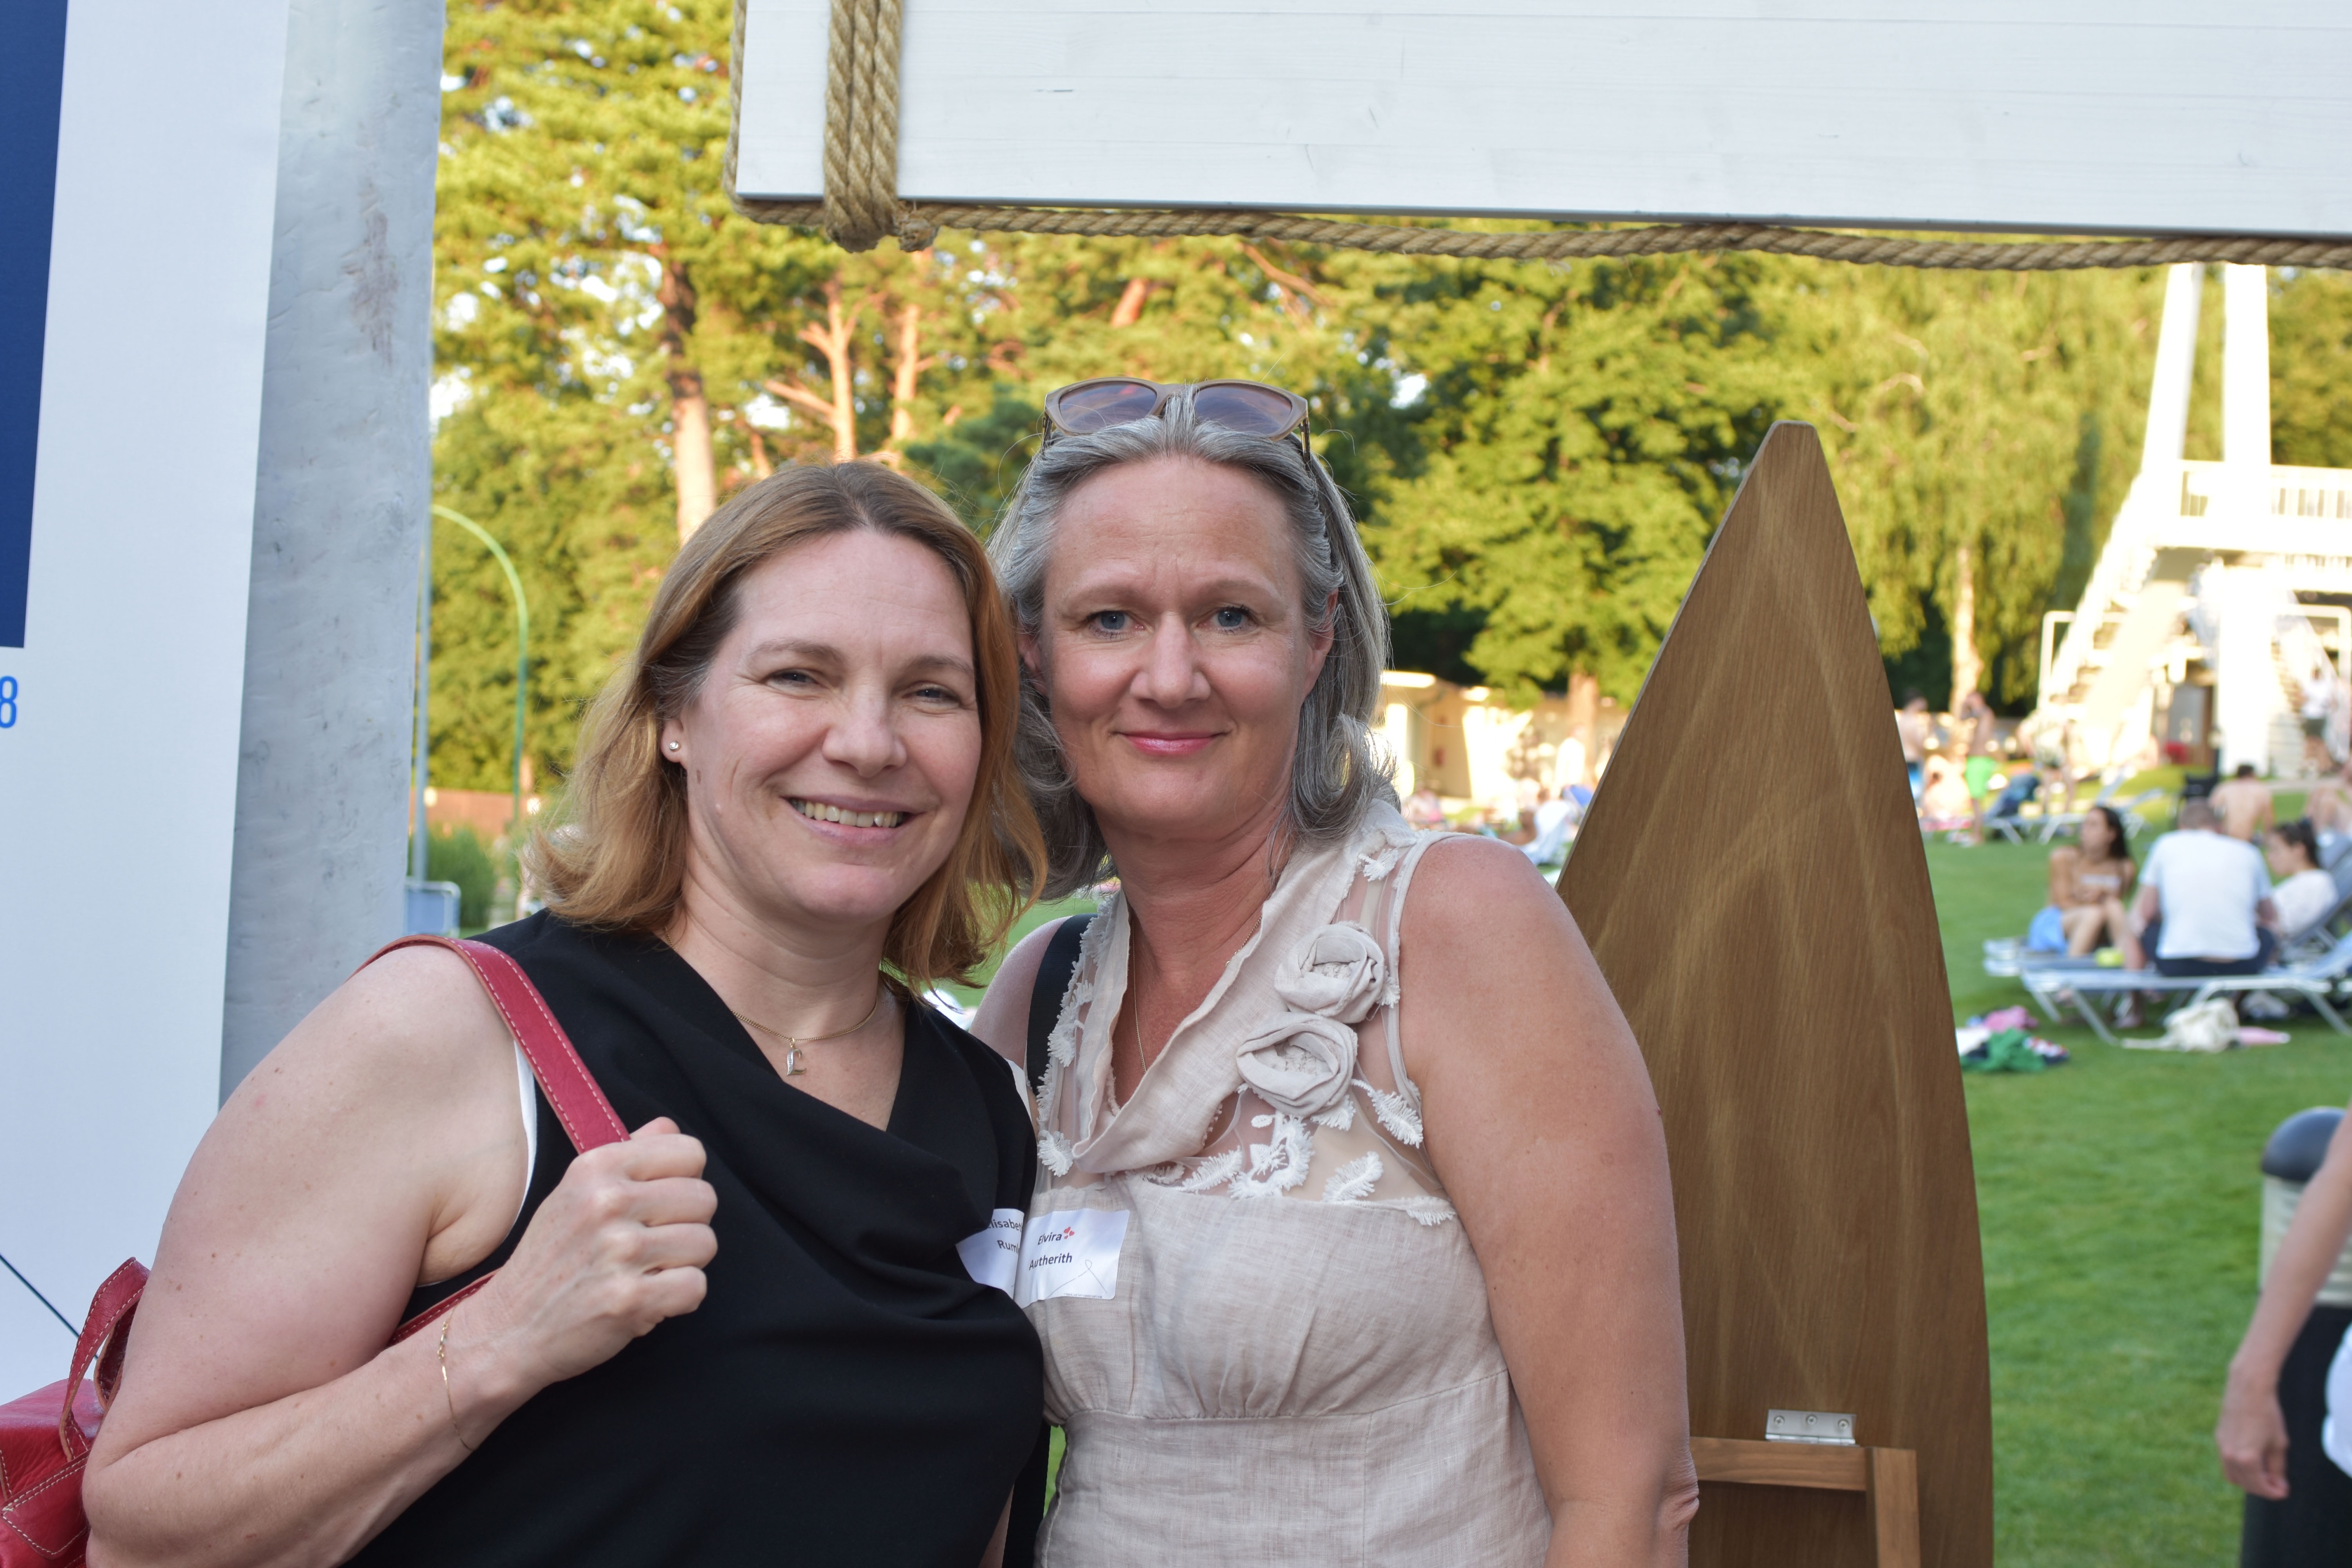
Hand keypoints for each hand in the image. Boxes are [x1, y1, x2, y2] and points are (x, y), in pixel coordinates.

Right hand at [453, 1117, 716, 1415]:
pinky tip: (649, 1301)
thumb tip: (669, 1127)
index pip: (690, 1151)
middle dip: (687, 1226)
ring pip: (705, 1243)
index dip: (684, 1182)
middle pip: (705, 1198)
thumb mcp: (573, 1193)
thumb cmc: (548, 1261)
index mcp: (596, 1167)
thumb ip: (626, 1154)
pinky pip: (695, 1287)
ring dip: (683, 1265)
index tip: (658, 1206)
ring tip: (646, 1274)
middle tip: (652, 1247)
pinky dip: (679, 1300)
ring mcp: (619, 1251)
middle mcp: (607, 1201)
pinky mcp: (629, 1299)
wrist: (505, 1330)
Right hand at [2217, 1376, 2290, 1499]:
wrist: (2248, 1388)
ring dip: (2248, 1480)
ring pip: (2232, 1475)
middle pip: (2244, 1484)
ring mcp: (2222, 1446)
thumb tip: (2279, 1486)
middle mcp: (2230, 1455)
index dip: (2273, 1493)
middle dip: (2261, 1488)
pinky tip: (2253, 1459)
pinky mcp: (2219, 1437)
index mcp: (2247, 1459)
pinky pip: (2227, 1462)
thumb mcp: (2279, 1444)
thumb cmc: (2268, 1415)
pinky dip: (2239, 1467)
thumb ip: (2278, 1468)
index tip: (2283, 1492)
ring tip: (2264, 1473)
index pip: (2259, 1486)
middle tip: (2276, 1484)